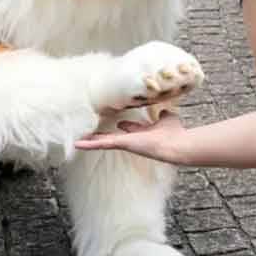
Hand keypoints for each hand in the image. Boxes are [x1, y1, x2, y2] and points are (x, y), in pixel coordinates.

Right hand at [75, 111, 190, 165]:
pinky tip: (78, 144)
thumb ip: (164, 116)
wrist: (177, 144)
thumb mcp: (168, 119)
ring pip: (106, 142)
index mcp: (144, 134)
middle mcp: (134, 140)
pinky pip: (104, 143)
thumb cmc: (175, 133)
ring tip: (78, 141)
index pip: (132, 129)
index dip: (127, 125)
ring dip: (93, 141)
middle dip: (103, 136)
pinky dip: (91, 144)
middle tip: (90, 136)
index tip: (120, 123)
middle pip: (114, 138)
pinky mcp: (123, 143)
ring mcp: (127, 143)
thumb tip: (164, 111)